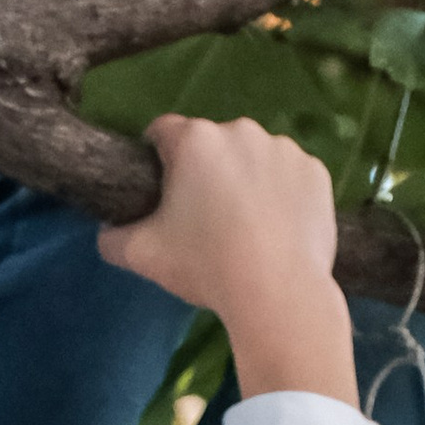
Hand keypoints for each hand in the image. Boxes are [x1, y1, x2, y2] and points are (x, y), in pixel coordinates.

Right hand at [99, 115, 356, 406]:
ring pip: (253, 158)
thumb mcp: (142, 256)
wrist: (278, 293)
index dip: (156, 158)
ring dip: (245, 181)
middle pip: (212, 145)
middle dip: (205, 172)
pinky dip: (282, 195)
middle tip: (205, 221)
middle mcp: (240, 130)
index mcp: (194, 140)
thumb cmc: (205, 267)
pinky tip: (276, 230)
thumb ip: (113, 238)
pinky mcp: (316, 171)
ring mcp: (284, 148)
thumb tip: (108, 231)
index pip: (162, 132)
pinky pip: (289, 176)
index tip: (162, 190)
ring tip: (246, 229)